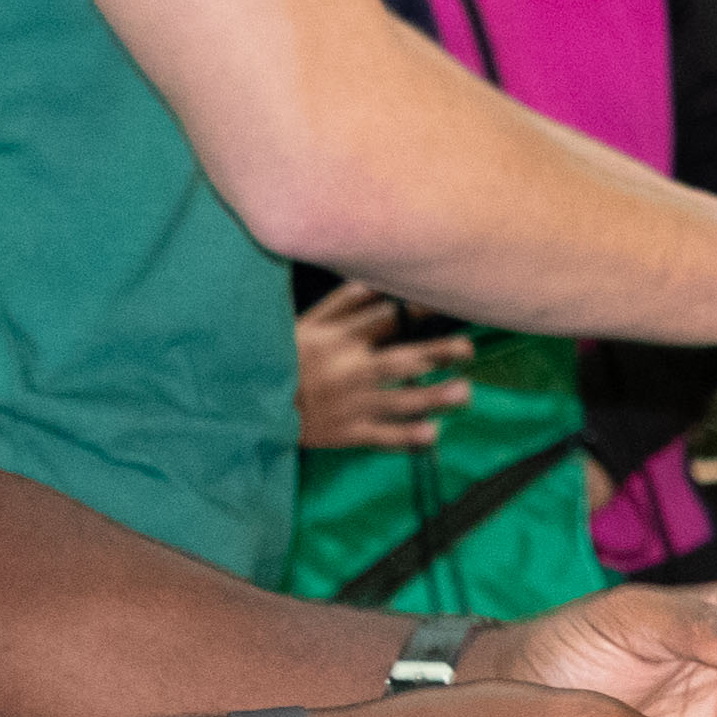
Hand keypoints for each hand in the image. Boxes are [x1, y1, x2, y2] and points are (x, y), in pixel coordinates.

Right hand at [296, 290, 471, 451]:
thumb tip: (379, 278)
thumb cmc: (283, 357)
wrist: (249, 401)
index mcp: (342, 338)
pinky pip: (382, 437)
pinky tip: (433, 434)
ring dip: (435, 397)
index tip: (449, 303)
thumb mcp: (309, 322)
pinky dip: (408, 438)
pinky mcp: (346, 433)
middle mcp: (351, 370)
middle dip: (438, 353)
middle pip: (403, 360)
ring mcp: (351, 404)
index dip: (421, 311)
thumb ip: (345, 302)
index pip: (388, 319)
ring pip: (400, 401)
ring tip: (465, 391)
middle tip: (467, 349)